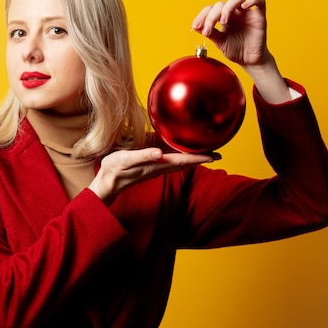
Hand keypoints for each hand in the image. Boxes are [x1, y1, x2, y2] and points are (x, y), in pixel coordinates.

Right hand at [88, 148, 218, 204]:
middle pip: (186, 161)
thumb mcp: (125, 160)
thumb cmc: (115, 169)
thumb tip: (160, 153)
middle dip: (202, 157)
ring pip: (180, 159)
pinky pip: (171, 156)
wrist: (107, 181)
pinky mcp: (151, 161)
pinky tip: (183, 146)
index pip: (183, 160)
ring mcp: (157, 164)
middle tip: (219, 152)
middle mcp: (160, 165)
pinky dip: (181, 152)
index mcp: (157, 164)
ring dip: (194, 156)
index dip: (199, 158)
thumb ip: (143, 156)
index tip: (215, 156)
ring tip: (206, 149)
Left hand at [192, 0, 290, 103]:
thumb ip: (210, 33)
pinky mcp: (259, 17)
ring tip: (223, 21)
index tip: (195, 26)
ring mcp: (246, 13)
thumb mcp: (220, 42)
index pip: (211, 9)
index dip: (202, 16)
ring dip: (227, 7)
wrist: (250, 60)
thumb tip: (195, 27)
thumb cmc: (236, 50)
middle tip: (207, 30)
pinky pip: (259, 2)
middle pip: (221, 4)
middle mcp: (234, 13)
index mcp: (223, 17)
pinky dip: (252, 0)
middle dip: (211, 16)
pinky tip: (244, 7)